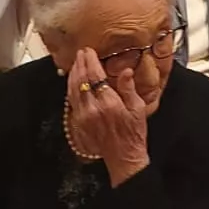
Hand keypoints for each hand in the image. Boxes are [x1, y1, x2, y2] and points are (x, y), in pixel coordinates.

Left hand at [65, 48, 147, 183]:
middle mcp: (93, 108)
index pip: (95, 76)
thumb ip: (129, 88)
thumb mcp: (138, 109)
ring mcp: (83, 116)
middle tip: (81, 52)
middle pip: (81, 80)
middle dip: (80, 64)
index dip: (91, 61)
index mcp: (109, 103)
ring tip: (76, 61)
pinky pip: (71, 100)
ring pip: (73, 89)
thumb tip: (125, 70)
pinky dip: (70, 87)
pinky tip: (73, 79)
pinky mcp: (78, 122)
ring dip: (73, 73)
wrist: (123, 158)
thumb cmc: (133, 133)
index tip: (90, 51)